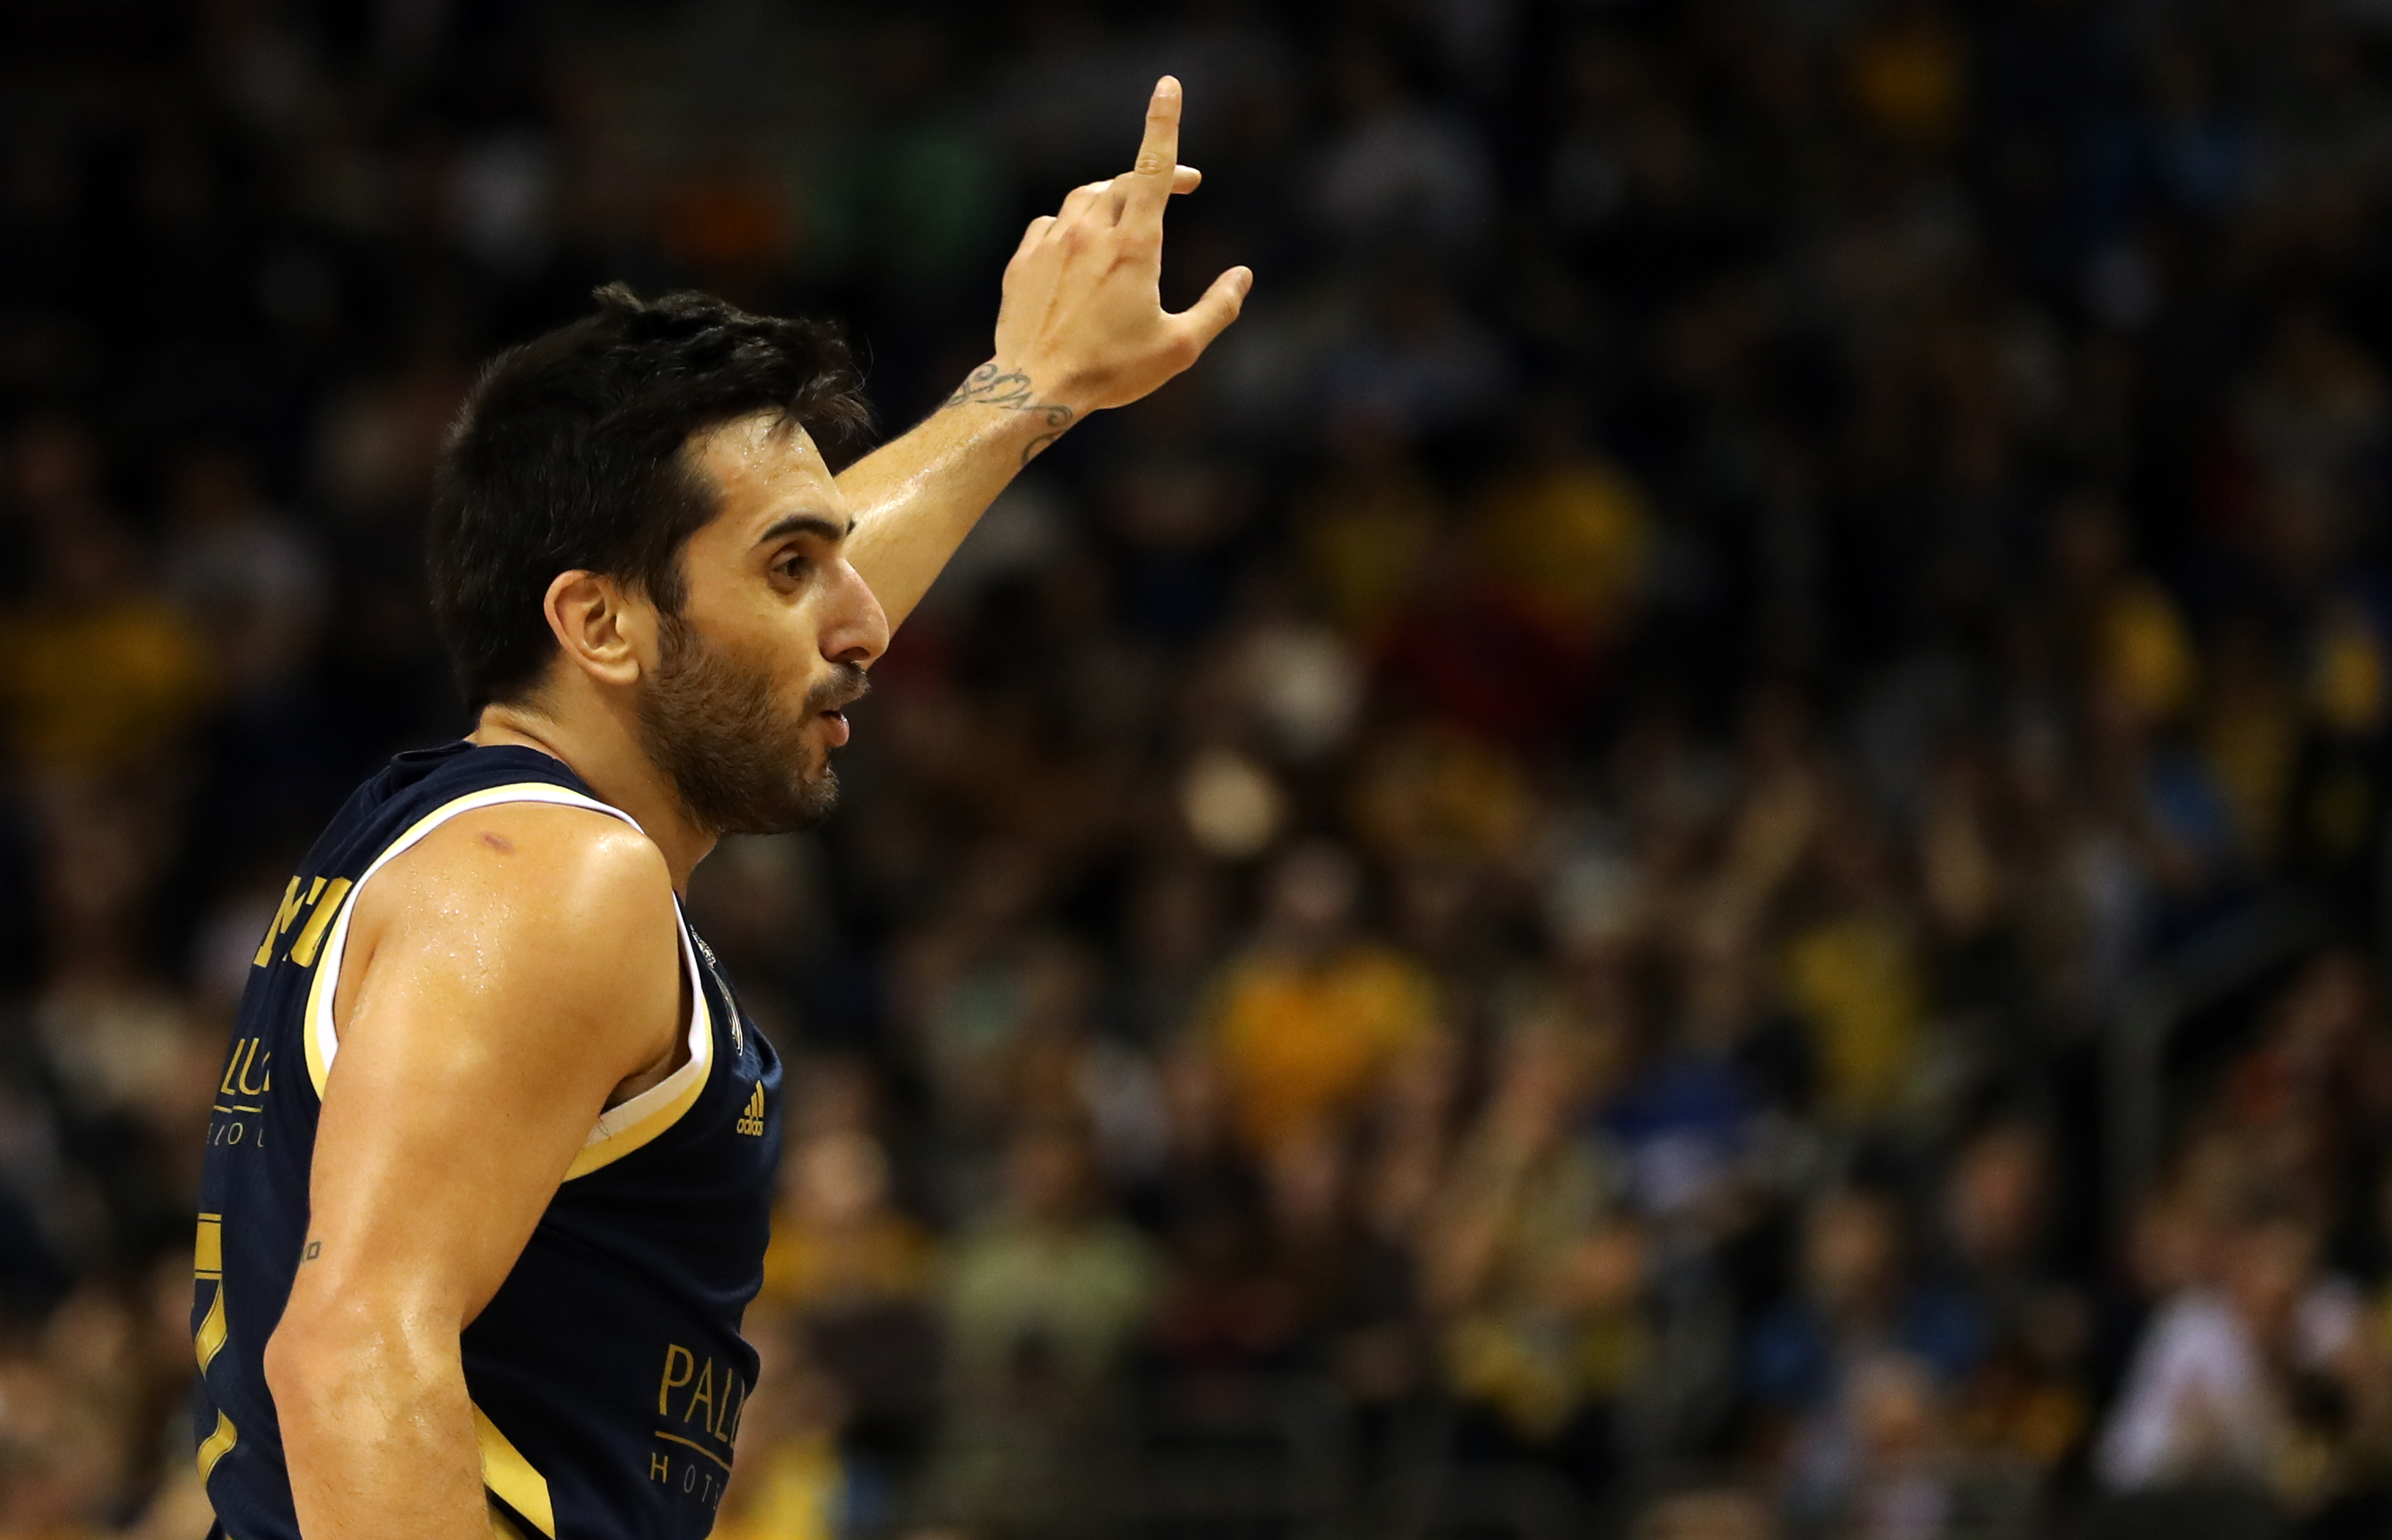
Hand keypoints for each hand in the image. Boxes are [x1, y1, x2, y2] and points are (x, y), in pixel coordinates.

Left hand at [984, 76, 1251, 419]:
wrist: (1033, 389)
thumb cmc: (1110, 372)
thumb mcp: (1178, 347)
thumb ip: (1217, 308)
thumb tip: (1242, 276)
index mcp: (1134, 246)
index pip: (1151, 168)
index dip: (1163, 123)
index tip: (1167, 86)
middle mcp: (1089, 233)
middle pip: (1123, 181)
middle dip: (1154, 175)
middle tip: (1180, 186)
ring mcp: (1051, 244)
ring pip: (1085, 198)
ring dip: (1111, 197)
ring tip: (1128, 217)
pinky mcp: (1022, 261)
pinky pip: (1050, 224)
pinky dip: (1071, 225)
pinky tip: (1079, 247)